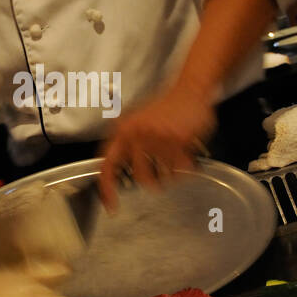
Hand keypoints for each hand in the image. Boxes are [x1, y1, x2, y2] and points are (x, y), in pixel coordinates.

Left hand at [98, 86, 214, 210]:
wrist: (189, 90)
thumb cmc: (164, 108)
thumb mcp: (135, 121)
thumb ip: (125, 145)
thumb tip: (118, 176)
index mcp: (123, 131)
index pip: (108, 166)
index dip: (107, 189)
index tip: (112, 207)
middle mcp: (138, 135)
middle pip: (142, 178)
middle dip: (154, 180)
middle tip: (161, 172)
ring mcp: (159, 139)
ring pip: (165, 176)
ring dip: (173, 170)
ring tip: (176, 153)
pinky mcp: (180, 141)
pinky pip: (183, 169)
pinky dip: (187, 166)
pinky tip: (187, 151)